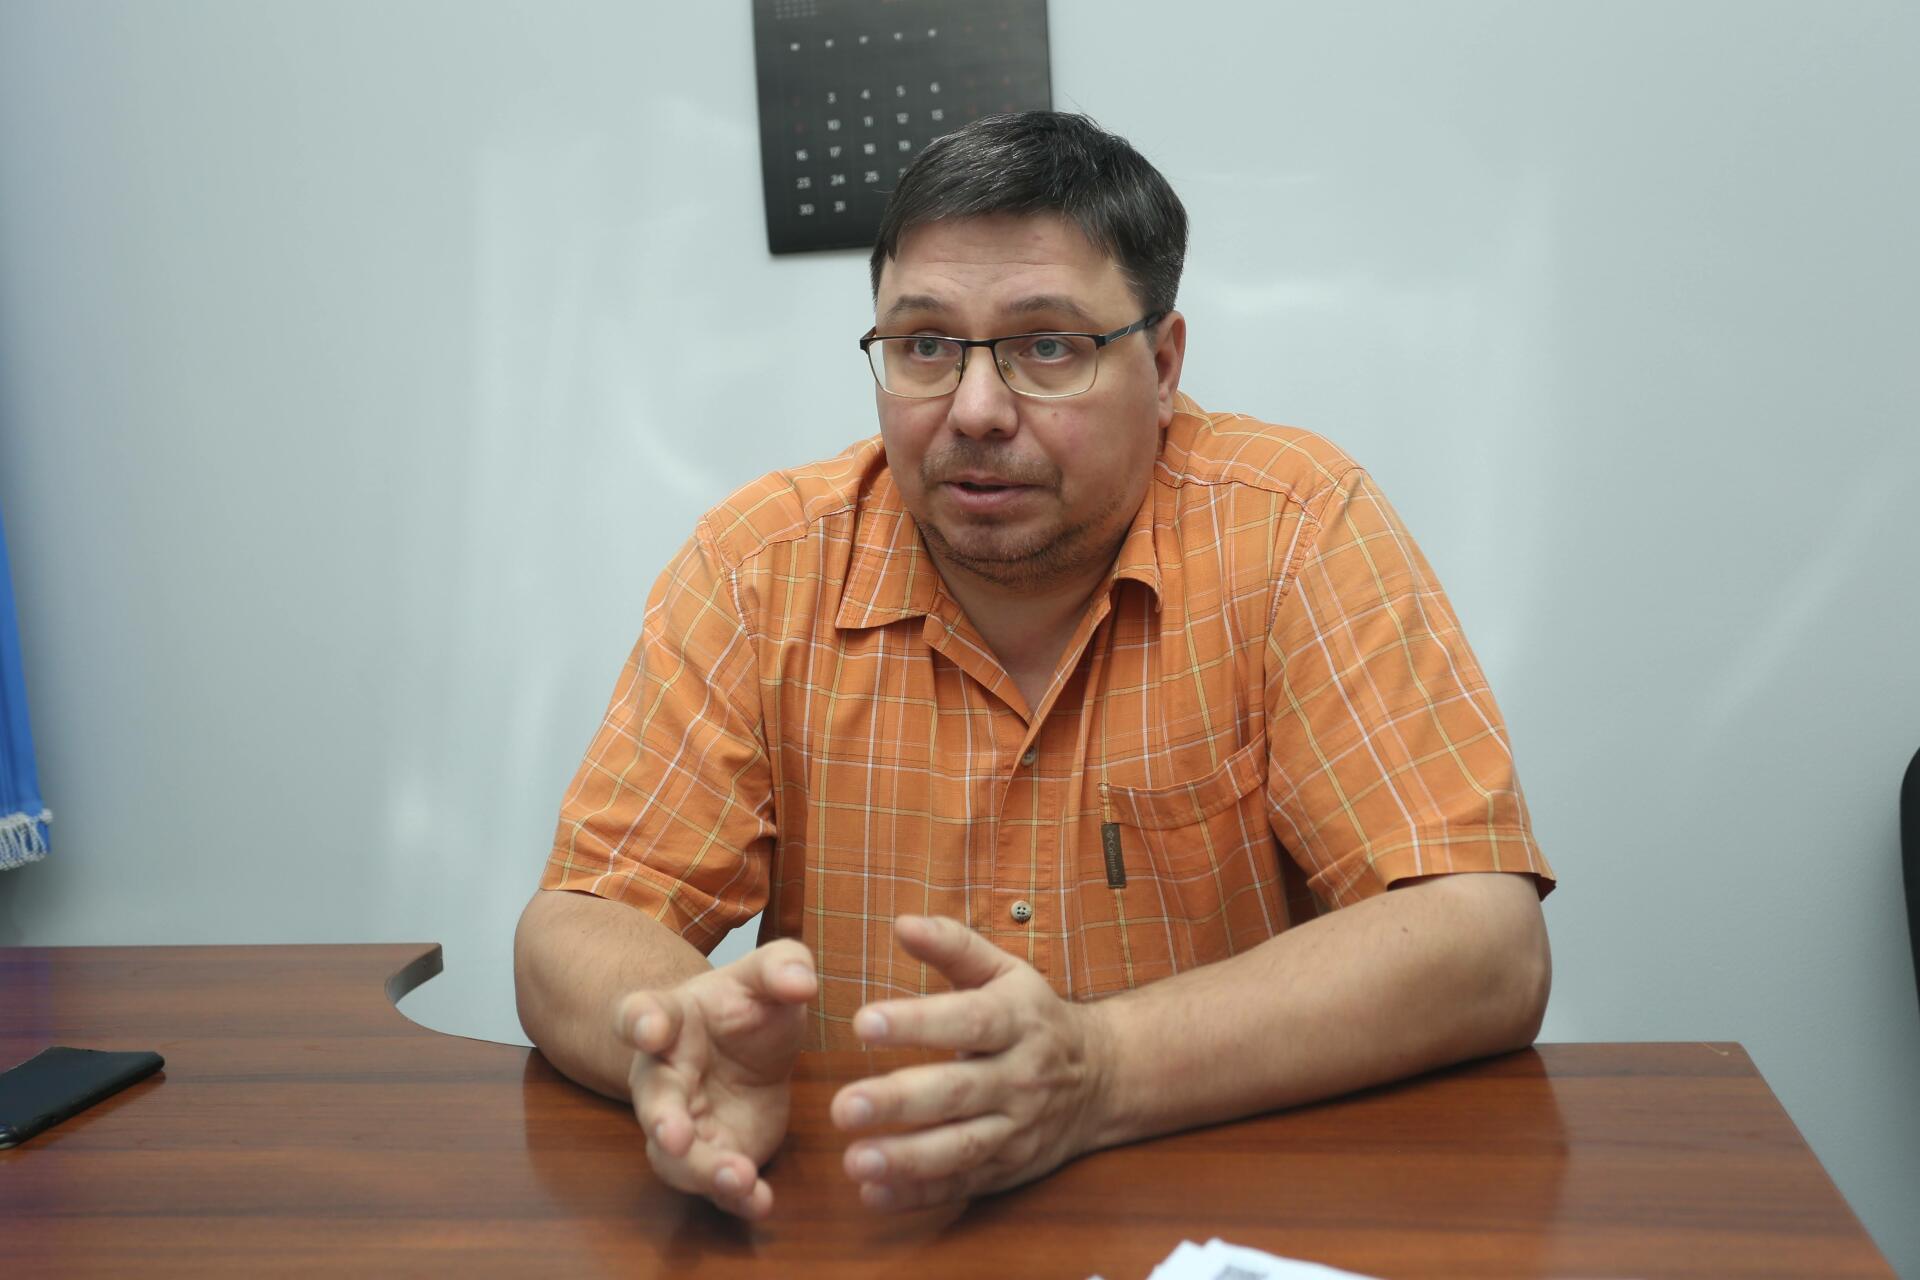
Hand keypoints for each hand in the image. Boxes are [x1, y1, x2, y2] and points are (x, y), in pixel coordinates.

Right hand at [615, 939, 815, 1219]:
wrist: (746, 1051)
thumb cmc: (746, 1007)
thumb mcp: (768, 976)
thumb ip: (781, 966)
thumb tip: (802, 980)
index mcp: (669, 1020)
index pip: (642, 1015)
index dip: (641, 1022)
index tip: (649, 1029)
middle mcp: (664, 1077)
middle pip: (654, 1102)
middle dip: (663, 1120)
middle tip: (677, 1136)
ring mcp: (686, 1124)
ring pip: (678, 1158)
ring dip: (704, 1171)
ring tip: (738, 1178)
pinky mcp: (716, 1156)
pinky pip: (716, 1186)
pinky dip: (736, 1198)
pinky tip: (761, 1203)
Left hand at [829, 915, 1110, 1211]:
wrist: (1102, 1078)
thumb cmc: (1034, 1016)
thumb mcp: (1005, 971)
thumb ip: (953, 945)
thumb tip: (902, 922)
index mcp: (1017, 1021)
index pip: (968, 1021)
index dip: (917, 1023)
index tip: (862, 1022)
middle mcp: (1020, 1077)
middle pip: (959, 1092)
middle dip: (901, 1101)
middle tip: (843, 1106)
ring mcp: (1017, 1128)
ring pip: (962, 1148)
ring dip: (907, 1159)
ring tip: (855, 1160)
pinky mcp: (1008, 1168)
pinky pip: (963, 1184)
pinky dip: (919, 1194)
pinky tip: (874, 1195)